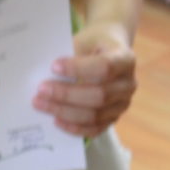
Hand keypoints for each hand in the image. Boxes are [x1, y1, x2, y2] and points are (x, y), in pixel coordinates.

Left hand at [34, 23, 137, 139]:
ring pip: (95, 115)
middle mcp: (129, 84)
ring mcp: (123, 103)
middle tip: (41, 90)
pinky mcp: (114, 117)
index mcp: (125, 59)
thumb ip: (69, 56)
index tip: (53, 66)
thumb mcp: (84, 40)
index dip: (78, 69)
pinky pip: (95, 129)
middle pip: (99, 95)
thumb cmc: (93, 44)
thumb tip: (43, 76)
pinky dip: (74, 127)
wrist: (108, 50)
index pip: (104, 67)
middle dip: (66, 95)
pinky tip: (56, 120)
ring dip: (65, 112)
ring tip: (42, 104)